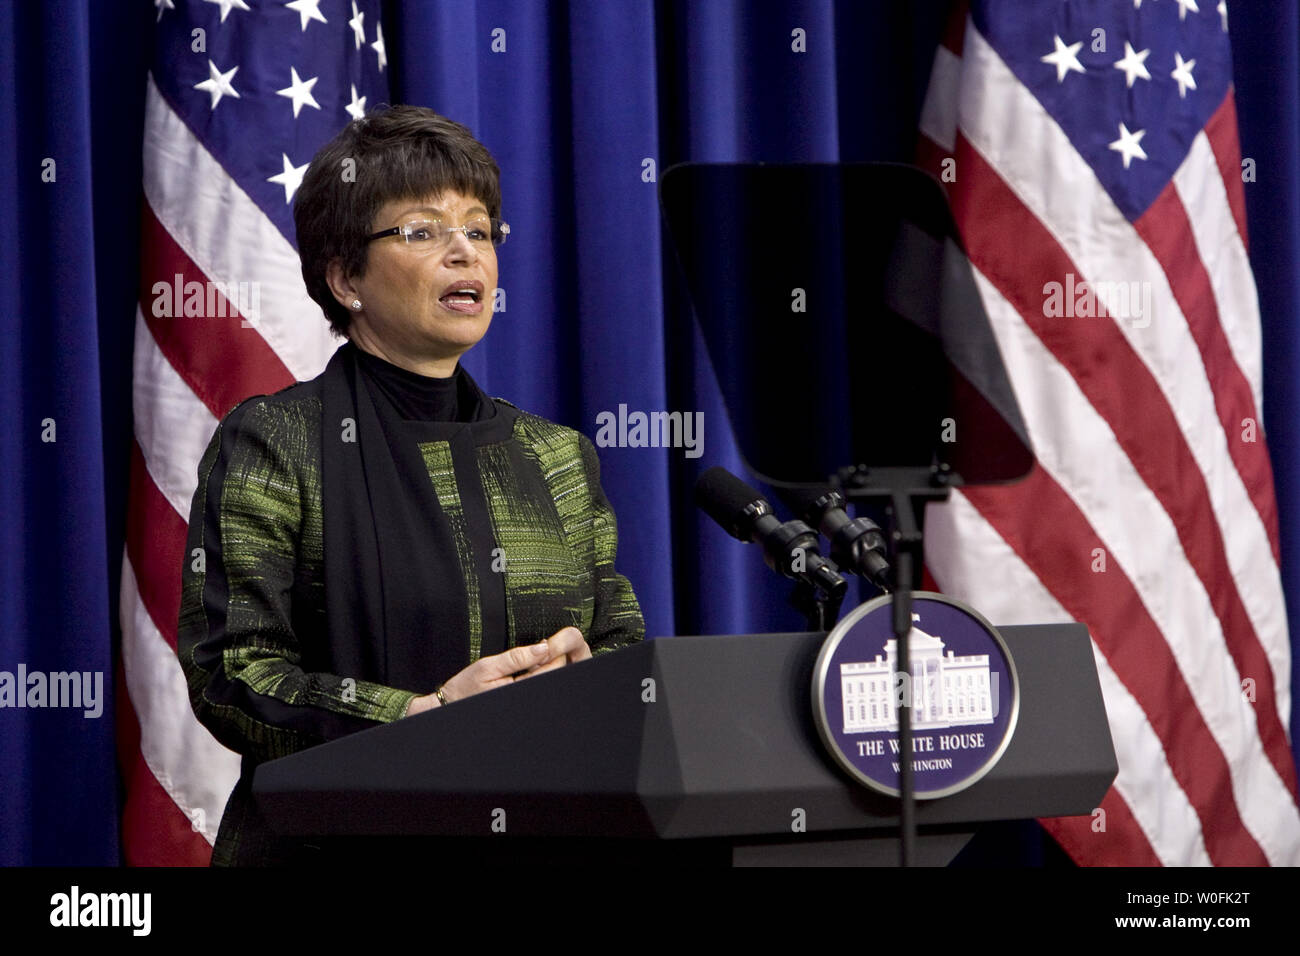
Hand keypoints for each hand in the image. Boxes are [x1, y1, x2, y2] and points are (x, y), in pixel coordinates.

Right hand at [402, 627, 589, 715]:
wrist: (451, 706)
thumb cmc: (467, 686)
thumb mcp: (489, 667)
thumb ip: (517, 657)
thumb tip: (543, 647)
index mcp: (519, 689)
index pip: (552, 668)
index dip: (556, 651)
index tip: (553, 639)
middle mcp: (525, 697)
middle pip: (554, 676)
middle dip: (555, 660)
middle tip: (546, 646)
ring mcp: (523, 701)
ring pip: (546, 681)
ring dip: (547, 668)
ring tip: (536, 657)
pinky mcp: (521, 701)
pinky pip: (536, 686)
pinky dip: (538, 675)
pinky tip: (530, 668)